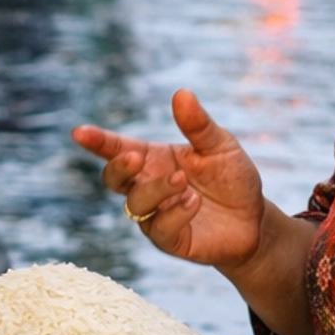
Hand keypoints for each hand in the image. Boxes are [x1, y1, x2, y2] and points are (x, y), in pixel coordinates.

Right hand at [72, 88, 266, 269]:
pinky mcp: (170, 240)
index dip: (98, 141)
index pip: (118, 148)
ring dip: (157, 190)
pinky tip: (193, 202)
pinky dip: (175, 214)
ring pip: (136, 204)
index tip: (79, 132)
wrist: (255, 220)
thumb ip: (198, 125)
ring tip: (184, 183)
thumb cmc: (232, 178)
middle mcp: (148, 186)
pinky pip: (158, 229)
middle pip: (113, 179)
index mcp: (154, 159)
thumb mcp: (221, 145)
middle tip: (134, 157)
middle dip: (117, 167)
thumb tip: (182, 94)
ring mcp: (156, 215)